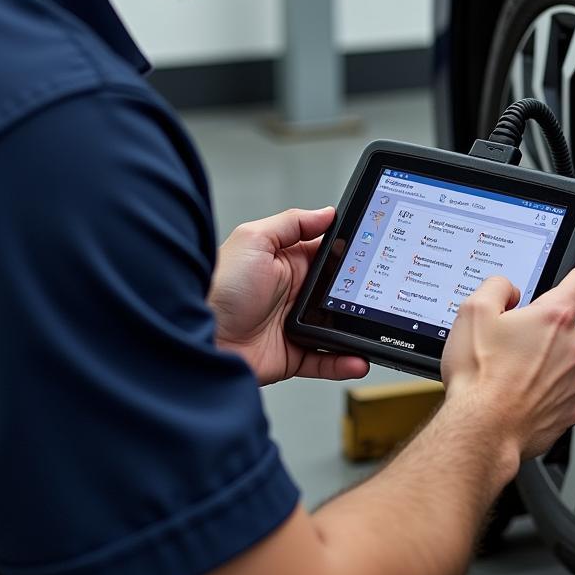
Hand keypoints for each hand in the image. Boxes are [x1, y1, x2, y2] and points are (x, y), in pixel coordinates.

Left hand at [208, 207, 369, 385]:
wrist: (196, 337)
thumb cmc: (217, 287)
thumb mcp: (253, 240)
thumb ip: (292, 223)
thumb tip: (326, 212)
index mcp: (285, 262)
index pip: (327, 254)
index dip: (349, 254)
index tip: (373, 254)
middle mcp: (292, 293)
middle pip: (337, 292)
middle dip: (359, 293)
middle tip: (379, 294)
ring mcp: (292, 325)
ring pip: (336, 327)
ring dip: (356, 330)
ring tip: (374, 328)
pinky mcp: (291, 355)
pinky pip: (325, 359)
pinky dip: (344, 361)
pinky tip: (357, 357)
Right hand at [440, 254, 574, 461]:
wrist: (482, 431)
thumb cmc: (479, 377)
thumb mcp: (474, 311)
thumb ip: (497, 287)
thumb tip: (507, 290)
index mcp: (554, 318)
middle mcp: (573, 348)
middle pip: (563, 325)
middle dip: (539, 329)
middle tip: (507, 341)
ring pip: (560, 359)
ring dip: (540, 361)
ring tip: (506, 373)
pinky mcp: (570, 410)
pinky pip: (559, 390)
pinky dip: (542, 389)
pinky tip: (516, 393)